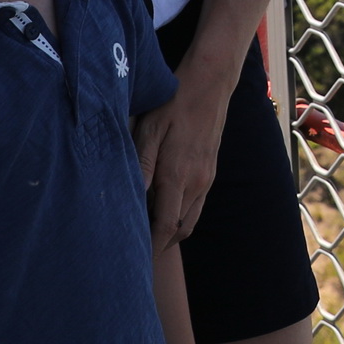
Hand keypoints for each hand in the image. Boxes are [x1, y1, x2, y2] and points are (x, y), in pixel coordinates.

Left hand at [134, 72, 232, 246]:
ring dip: (171, 232)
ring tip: (147, 233)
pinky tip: (163, 207)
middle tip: (136, 249)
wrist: (212, 84)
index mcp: (177, 175)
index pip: (165, 227)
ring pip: (190, 221)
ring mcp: (206, 178)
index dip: (151, 247)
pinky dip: (181, 216)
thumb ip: (141, 164)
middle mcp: (196, 182)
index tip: (136, 259)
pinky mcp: (211, 172)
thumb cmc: (175, 102)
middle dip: (159, 244)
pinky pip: (196, 205)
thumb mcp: (150, 128)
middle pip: (179, 230)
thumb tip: (131, 197)